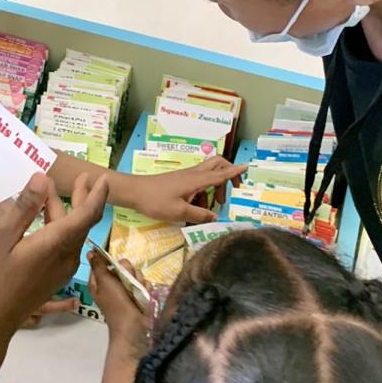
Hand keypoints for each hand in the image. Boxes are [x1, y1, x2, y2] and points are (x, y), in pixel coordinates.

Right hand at [0, 172, 107, 341]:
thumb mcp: (1, 236)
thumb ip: (24, 207)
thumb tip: (42, 178)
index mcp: (56, 243)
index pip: (87, 214)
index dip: (97, 194)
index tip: (104, 178)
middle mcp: (67, 256)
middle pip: (82, 223)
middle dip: (84, 198)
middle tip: (83, 177)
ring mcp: (62, 269)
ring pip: (72, 234)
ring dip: (67, 212)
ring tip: (54, 192)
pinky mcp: (54, 277)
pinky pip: (65, 246)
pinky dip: (60, 227)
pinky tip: (46, 220)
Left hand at [88, 251, 148, 351]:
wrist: (133, 326)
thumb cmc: (116, 303)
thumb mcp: (105, 282)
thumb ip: (99, 265)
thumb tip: (90, 251)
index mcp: (99, 281)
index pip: (103, 262)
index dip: (110, 262)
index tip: (115, 266)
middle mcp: (112, 284)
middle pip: (122, 266)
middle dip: (128, 271)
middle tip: (127, 279)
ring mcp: (126, 289)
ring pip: (134, 273)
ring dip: (137, 280)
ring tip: (137, 291)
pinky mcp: (138, 294)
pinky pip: (143, 283)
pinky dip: (144, 288)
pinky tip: (144, 295)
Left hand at [126, 158, 243, 223]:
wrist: (134, 192)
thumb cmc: (156, 201)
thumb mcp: (179, 212)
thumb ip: (199, 215)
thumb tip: (216, 218)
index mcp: (196, 180)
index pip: (221, 173)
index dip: (235, 171)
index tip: (247, 167)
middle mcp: (193, 174)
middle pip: (217, 164)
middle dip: (229, 174)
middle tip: (233, 190)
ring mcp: (186, 176)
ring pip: (208, 174)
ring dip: (215, 187)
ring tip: (213, 206)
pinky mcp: (179, 180)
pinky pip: (198, 181)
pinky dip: (203, 191)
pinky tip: (196, 207)